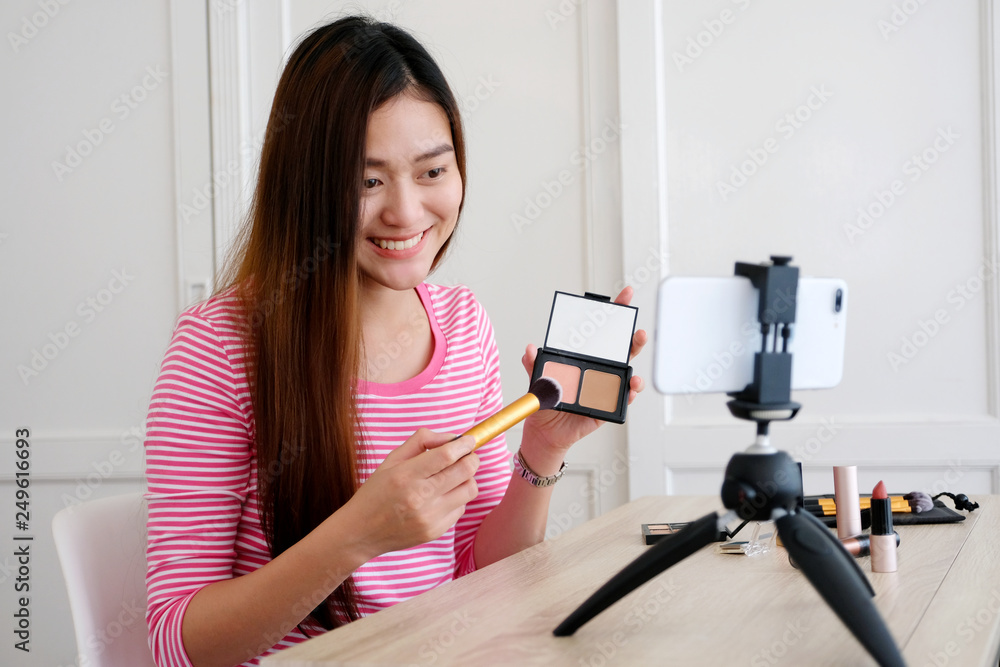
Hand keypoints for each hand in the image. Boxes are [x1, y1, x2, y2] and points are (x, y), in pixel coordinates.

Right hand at [342, 429, 479, 557]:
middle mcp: (420, 497)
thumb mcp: (392, 460)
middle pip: (465, 471)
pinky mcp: (435, 532)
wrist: (361, 533)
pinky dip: (456, 498)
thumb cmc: (376, 492)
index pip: (447, 455)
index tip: (470, 440)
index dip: (464, 445)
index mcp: (406, 475)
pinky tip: (440, 497)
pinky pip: (461, 508)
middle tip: (466, 455)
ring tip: (453, 476)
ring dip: (467, 479)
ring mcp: (429, 517)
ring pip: (469, 490)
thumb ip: (422, 441)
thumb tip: (452, 438)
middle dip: (471, 458)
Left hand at [520, 286, 647, 455]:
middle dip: (633, 339)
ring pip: (626, 375)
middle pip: (622, 351)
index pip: (602, 332)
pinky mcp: (606, 407)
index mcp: (585, 358)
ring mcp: (605, 388)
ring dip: (633, 372)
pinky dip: (628, 395)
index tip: (625, 295)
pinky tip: (629, 391)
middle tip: (637, 333)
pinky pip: (622, 400)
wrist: (545, 432)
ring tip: (633, 373)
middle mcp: (599, 370)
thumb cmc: (546, 402)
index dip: (615, 313)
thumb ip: (534, 364)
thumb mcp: (537, 381)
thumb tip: (530, 349)